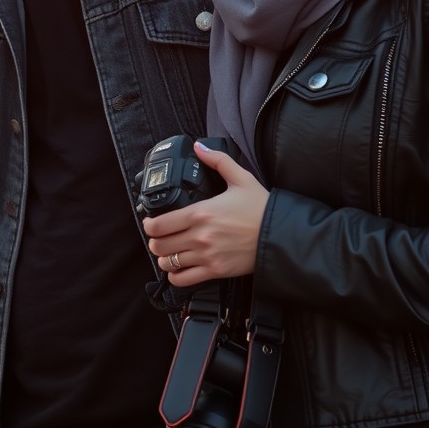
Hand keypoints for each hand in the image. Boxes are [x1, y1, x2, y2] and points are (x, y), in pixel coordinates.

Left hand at [142, 140, 268, 285]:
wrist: (280, 235)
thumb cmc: (260, 208)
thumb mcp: (241, 178)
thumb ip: (217, 161)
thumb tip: (199, 147)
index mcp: (200, 213)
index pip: (158, 225)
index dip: (149, 225)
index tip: (151, 223)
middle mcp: (200, 236)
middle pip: (159, 245)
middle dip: (155, 241)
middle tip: (160, 237)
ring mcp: (206, 256)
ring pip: (168, 263)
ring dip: (164, 257)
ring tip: (170, 252)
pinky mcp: (215, 271)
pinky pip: (183, 280)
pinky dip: (176, 276)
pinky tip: (180, 268)